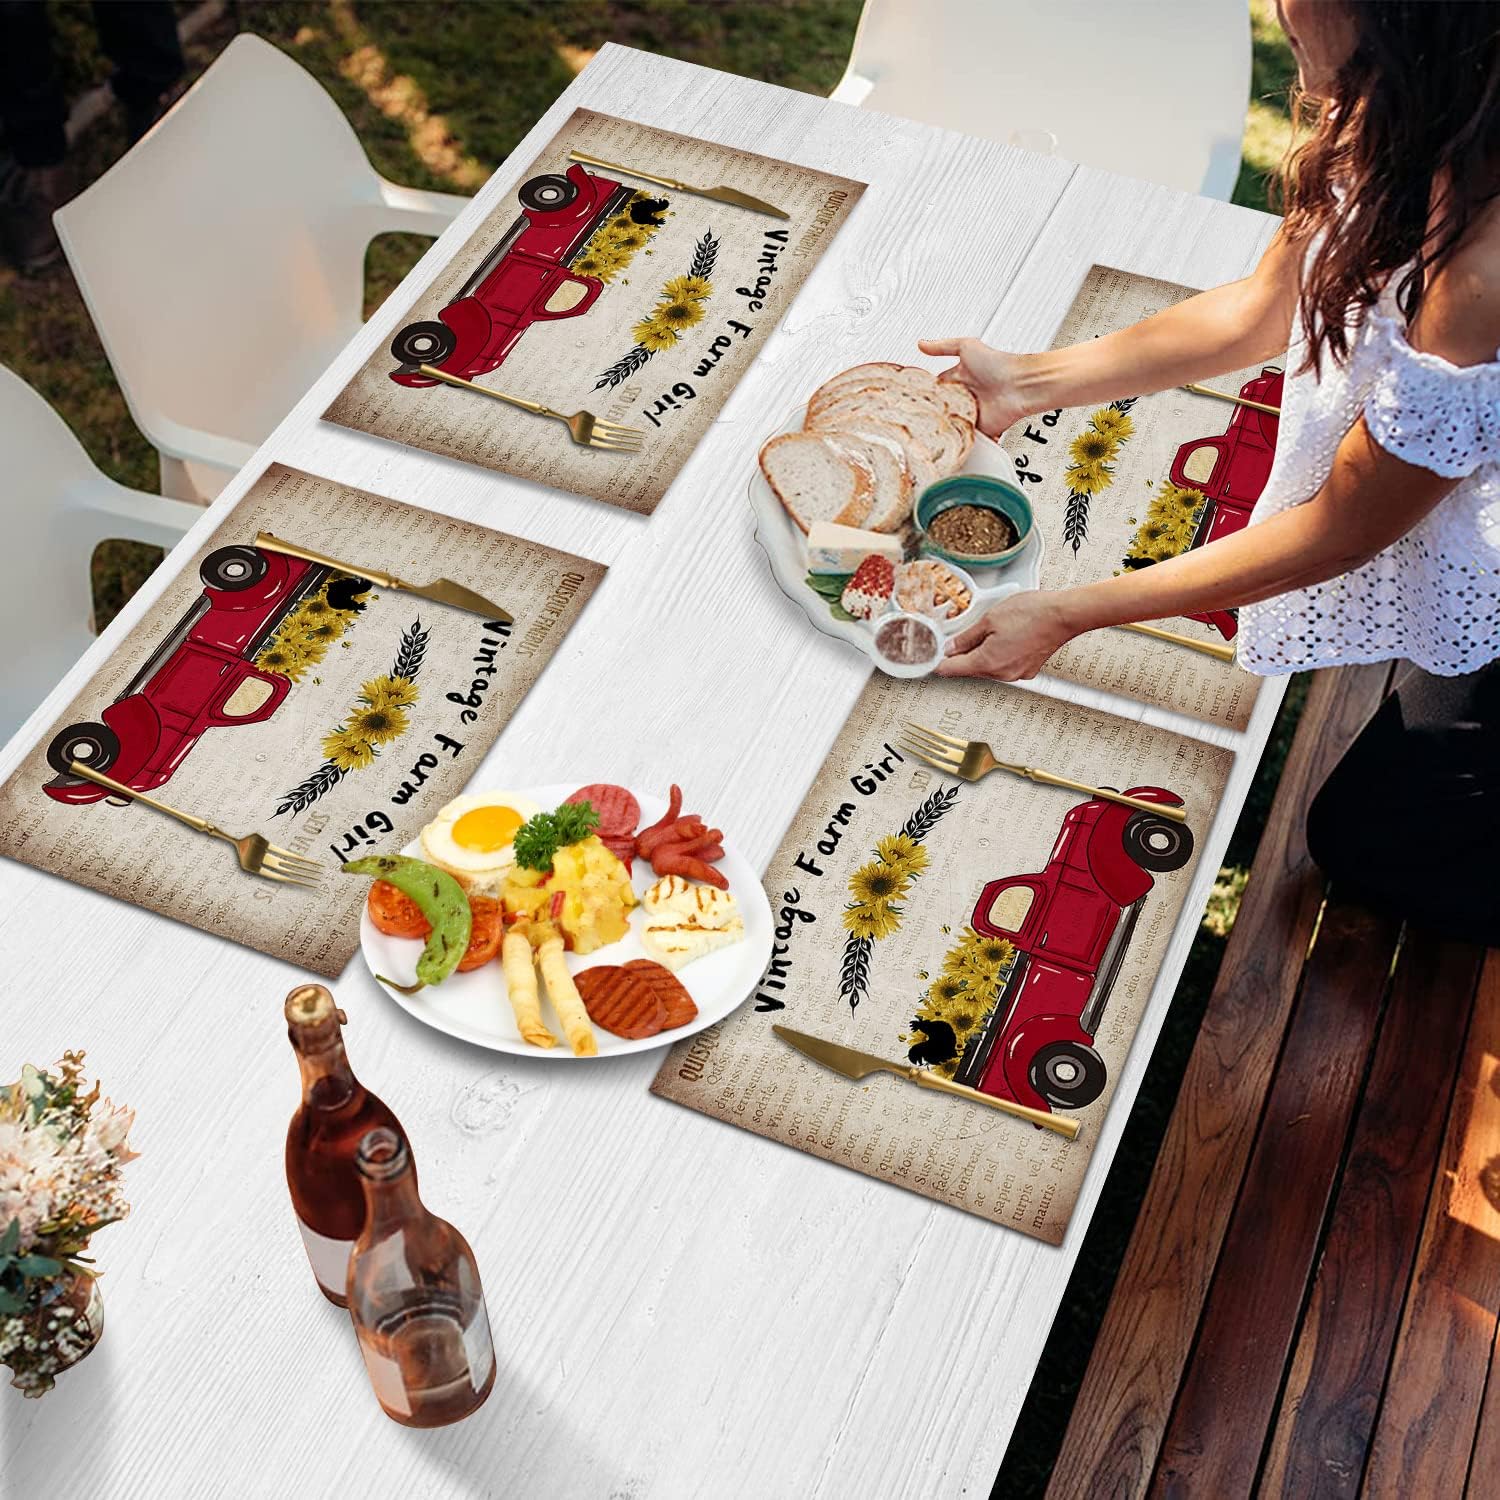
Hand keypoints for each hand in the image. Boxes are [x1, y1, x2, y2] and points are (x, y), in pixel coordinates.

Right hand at [918, 337, 1032, 437]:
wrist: (1020, 386)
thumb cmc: (999, 364)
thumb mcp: (967, 347)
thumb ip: (942, 347)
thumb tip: (921, 344)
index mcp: (960, 378)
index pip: (936, 387)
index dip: (923, 392)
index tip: (908, 397)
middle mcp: (964, 397)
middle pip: (940, 408)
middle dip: (929, 413)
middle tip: (913, 418)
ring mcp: (972, 414)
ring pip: (950, 424)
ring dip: (941, 428)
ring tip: (924, 433)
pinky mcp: (980, 430)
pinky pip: (965, 438)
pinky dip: (957, 441)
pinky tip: (945, 442)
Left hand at [935, 592, 1075, 679]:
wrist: (1064, 615)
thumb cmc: (1033, 613)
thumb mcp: (989, 618)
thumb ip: (966, 637)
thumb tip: (951, 647)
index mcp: (987, 662)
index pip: (952, 670)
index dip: (938, 662)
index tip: (931, 658)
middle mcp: (1002, 674)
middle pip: (970, 668)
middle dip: (963, 653)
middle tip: (963, 634)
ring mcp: (1016, 674)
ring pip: (988, 666)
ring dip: (984, 652)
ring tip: (994, 630)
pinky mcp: (1027, 670)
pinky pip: (1004, 664)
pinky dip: (1000, 653)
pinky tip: (1007, 636)